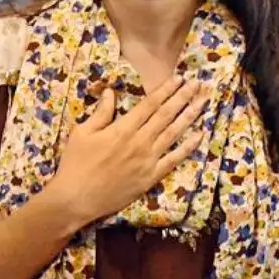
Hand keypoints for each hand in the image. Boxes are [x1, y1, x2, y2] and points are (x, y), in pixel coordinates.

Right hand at [47, 76, 208, 230]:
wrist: (76, 199)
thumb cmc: (75, 164)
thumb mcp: (81, 133)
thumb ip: (100, 113)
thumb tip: (111, 92)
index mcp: (122, 129)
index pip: (150, 104)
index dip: (166, 90)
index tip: (179, 78)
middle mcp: (140, 141)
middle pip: (166, 114)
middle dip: (183, 97)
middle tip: (198, 84)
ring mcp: (148, 160)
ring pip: (174, 133)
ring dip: (190, 115)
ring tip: (203, 102)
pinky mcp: (151, 177)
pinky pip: (174, 159)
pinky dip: (188, 147)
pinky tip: (200, 135)